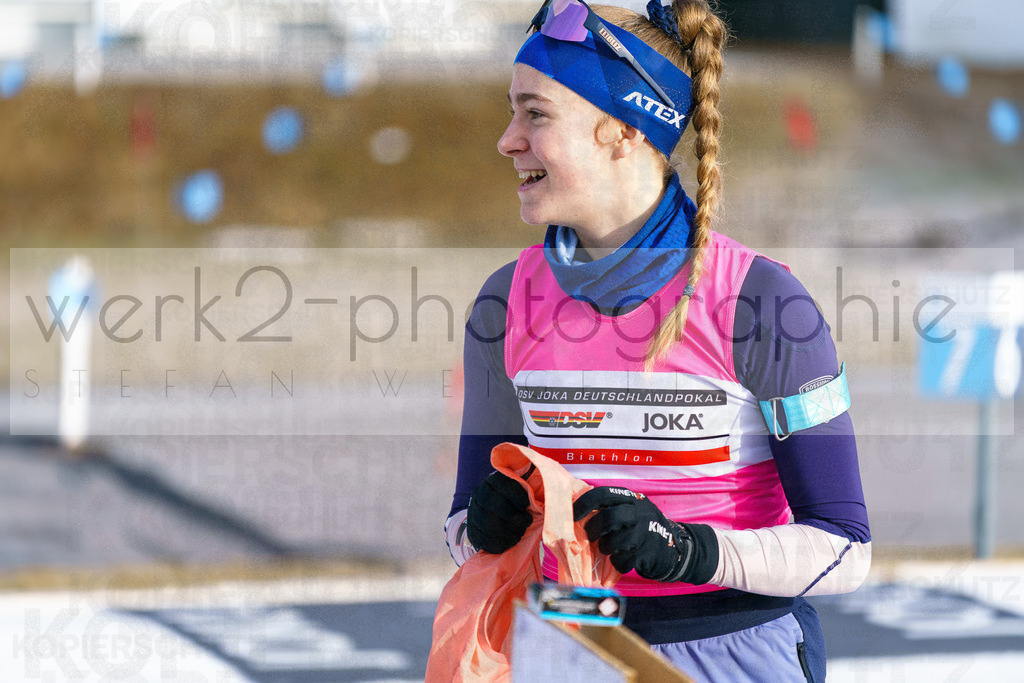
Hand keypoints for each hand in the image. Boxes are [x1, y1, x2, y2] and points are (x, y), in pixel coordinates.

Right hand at [466, 469, 532, 553]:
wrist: (487, 508)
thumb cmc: (510, 498)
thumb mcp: (516, 488)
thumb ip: (526, 491)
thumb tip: (540, 502)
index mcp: (492, 482)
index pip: (502, 485)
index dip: (517, 495)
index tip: (527, 504)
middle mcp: (480, 495)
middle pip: (496, 507)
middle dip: (515, 517)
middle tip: (527, 522)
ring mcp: (473, 512)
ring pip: (488, 524)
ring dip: (508, 532)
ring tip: (519, 534)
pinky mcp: (471, 528)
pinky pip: (483, 539)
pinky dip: (499, 543)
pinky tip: (510, 542)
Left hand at [573, 486, 693, 581]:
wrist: (676, 551)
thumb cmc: (644, 531)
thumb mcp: (632, 513)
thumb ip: (612, 509)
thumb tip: (577, 513)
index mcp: (632, 499)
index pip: (603, 494)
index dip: (584, 504)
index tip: (572, 514)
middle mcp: (641, 512)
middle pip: (610, 517)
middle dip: (594, 528)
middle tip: (590, 536)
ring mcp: (646, 532)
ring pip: (615, 540)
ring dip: (606, 547)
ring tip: (608, 549)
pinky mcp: (649, 552)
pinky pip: (623, 559)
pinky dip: (617, 563)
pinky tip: (621, 561)